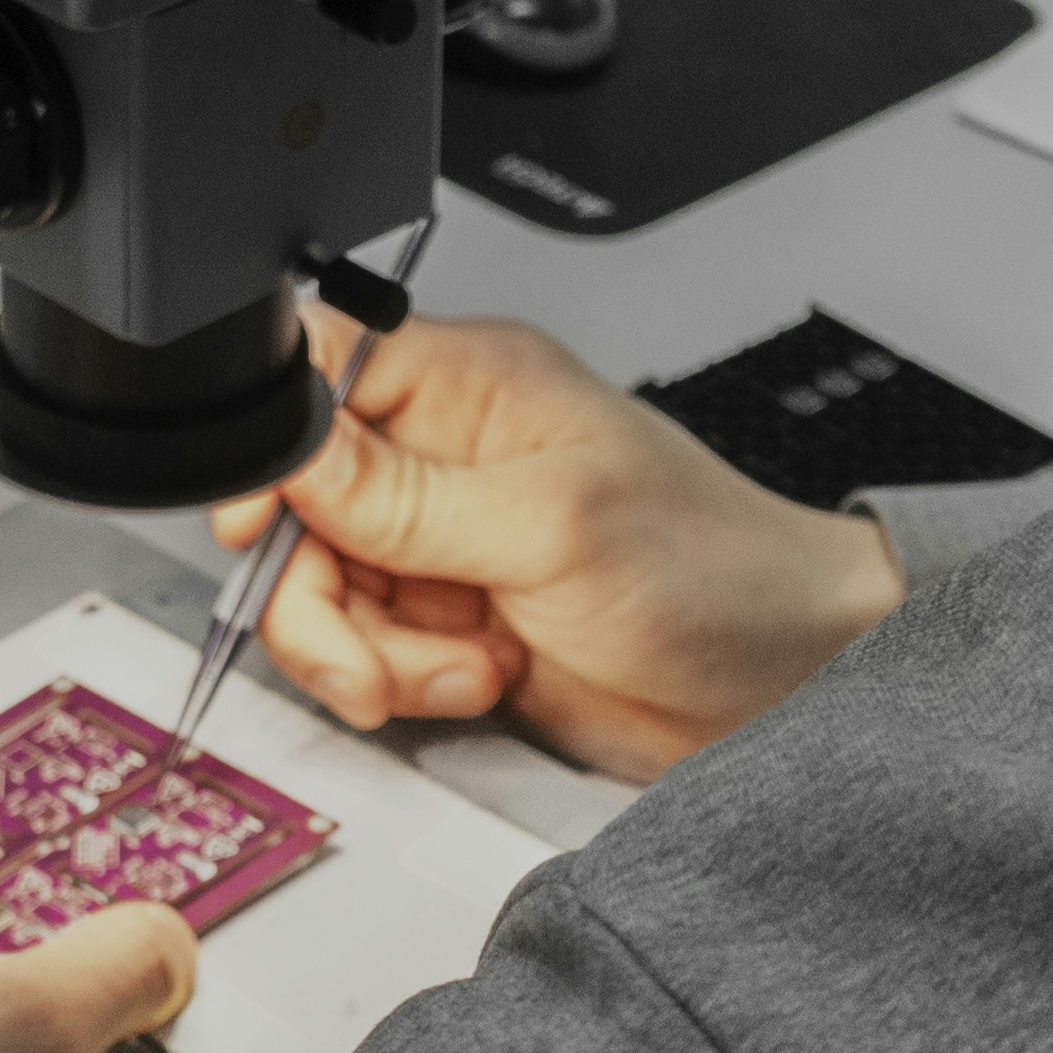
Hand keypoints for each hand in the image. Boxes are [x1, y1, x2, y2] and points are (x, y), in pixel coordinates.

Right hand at [213, 314, 904, 781]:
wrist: (780, 679)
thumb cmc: (713, 569)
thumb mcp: (549, 526)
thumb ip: (406, 497)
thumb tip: (291, 455)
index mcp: (470, 384)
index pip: (318, 371)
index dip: (275, 450)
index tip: (272, 525)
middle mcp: (446, 454)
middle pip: (300, 504)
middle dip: (320, 593)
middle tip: (367, 648)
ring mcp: (445, 540)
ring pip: (323, 589)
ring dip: (371, 651)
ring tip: (457, 666)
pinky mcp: (451, 617)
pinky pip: (368, 648)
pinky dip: (405, 681)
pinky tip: (476, 678)